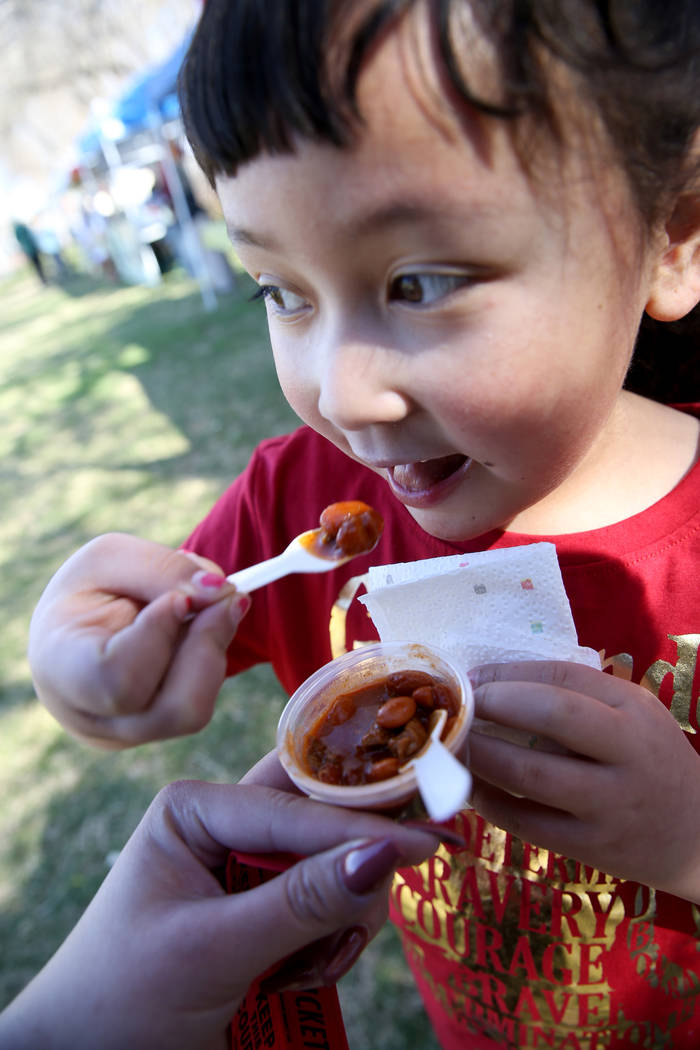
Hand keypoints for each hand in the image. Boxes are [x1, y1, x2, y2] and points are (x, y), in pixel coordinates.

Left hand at [0, 781, 438, 1049]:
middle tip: (393, 893)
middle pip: (325, 823)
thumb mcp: (211, 951)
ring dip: (338, 922)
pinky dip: (329, 944)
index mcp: (197, 808)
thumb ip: (300, 903)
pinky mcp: (266, 907)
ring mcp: (249, 866)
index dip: (366, 829)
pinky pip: (327, 907)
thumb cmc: (125, 1000)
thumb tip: (386, 856)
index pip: (298, 809)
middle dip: (352, 869)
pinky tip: (297, 983)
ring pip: (334, 868)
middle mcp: (228, 823)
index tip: (431, 844)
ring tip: (304, 976)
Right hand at [28, 533, 247, 746]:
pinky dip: (209, 660)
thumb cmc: (89, 588)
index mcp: (59, 667)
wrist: (78, 622)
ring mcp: (123, 736)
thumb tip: (222, 593)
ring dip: (214, 650)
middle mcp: (89, 718)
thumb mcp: (113, 557)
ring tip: (205, 606)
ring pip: (193, 710)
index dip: (159, 637)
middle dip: (207, 645)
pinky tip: (195, 630)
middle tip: (227, 596)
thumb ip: (165, 570)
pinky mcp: (154, 733)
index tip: (180, 598)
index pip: (117, 679)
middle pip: (171, 709)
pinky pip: (199, 703)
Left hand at [467, 661, 699, 901]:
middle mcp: (626, 755)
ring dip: (480, 754)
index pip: (564, 679)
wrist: (695, 835)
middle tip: (458, 705)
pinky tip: (469, 786)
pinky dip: (488, 801)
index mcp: (633, 712)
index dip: (510, 674)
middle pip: (551, 716)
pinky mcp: (590, 848)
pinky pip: (525, 823)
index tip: (473, 676)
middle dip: (494, 704)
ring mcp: (608, 806)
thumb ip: (577, 695)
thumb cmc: (649, 759)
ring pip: (529, 774)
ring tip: (452, 743)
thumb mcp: (631, 713)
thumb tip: (495, 680)